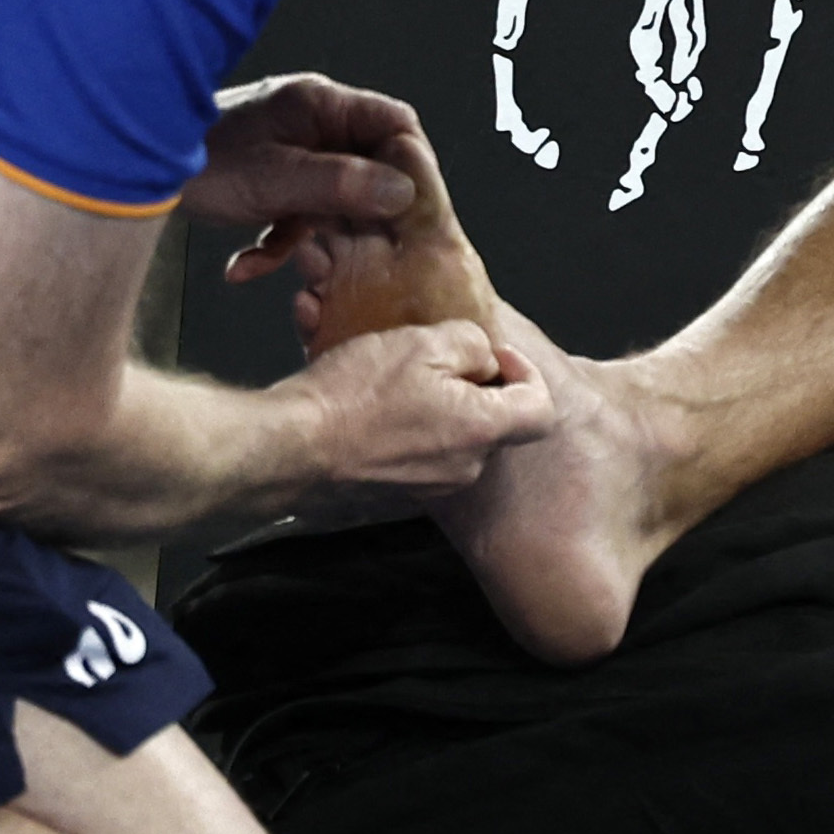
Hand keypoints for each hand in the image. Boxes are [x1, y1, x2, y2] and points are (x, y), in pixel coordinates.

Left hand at [191, 75, 431, 278]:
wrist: (123, 166)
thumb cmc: (195, 157)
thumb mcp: (274, 179)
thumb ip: (339, 185)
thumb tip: (403, 192)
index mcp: (319, 104)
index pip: (393, 123)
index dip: (411, 164)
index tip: (413, 207)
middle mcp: (309, 122)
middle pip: (365, 165)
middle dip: (362, 212)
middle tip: (366, 252)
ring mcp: (287, 151)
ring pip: (329, 196)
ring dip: (312, 236)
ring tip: (298, 265)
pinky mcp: (264, 179)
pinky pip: (291, 211)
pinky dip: (276, 242)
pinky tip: (245, 267)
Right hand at [285, 317, 556, 493]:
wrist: (292, 448)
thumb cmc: (354, 399)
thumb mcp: (423, 342)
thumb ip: (472, 343)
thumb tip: (481, 354)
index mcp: (482, 430)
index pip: (541, 409)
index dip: (525, 372)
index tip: (494, 354)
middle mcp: (466, 468)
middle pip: (495, 419)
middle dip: (473, 384)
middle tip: (434, 358)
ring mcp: (432, 486)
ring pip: (455, 434)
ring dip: (437, 403)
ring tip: (397, 376)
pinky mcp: (400, 490)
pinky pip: (421, 451)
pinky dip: (409, 426)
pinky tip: (377, 403)